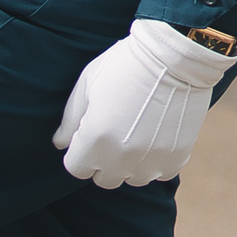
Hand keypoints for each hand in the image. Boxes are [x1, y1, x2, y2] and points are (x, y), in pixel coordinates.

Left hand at [53, 19, 236, 187]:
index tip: (91, 134)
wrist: (174, 56)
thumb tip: (60, 143)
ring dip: (132, 163)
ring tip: (139, 135)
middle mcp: (120, 158)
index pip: (76, 168)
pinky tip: (159, 137)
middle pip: (104, 179)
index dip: (81, 151)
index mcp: (94, 140)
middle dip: (104, 161)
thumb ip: (70, 120)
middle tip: (116, 134)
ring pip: (133, 179)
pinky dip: (158, 160)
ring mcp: (150, 160)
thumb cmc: (124, 66)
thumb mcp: (88, 85)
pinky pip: (161, 173)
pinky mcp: (175, 157)